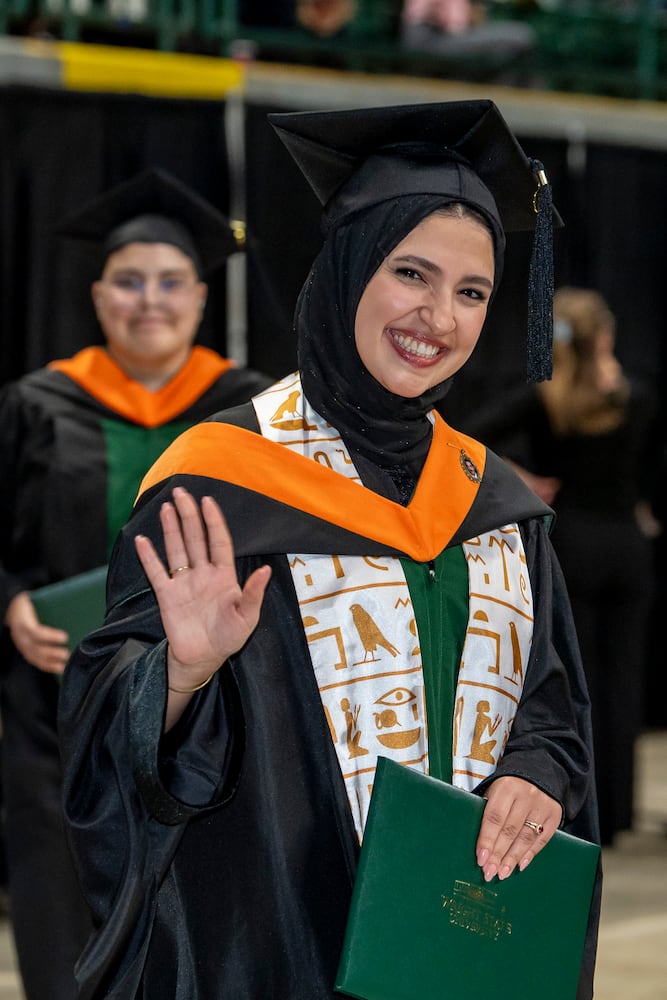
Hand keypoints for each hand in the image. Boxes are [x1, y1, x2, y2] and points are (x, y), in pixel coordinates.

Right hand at [4, 591, 69, 672]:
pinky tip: (60, 668)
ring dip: (51, 662)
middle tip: (67, 654)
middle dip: (52, 653)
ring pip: (36, 657)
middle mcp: (20, 635)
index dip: (49, 636)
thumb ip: (55, 603)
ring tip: (66, 664)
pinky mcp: (26, 651)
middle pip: (36, 648)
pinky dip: (48, 666)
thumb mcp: (39, 600)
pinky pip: (36, 661)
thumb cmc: (33, 603)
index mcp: (24, 621)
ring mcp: (22, 645)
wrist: (16, 610)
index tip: (65, 637)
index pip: (35, 631)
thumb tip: (79, 604)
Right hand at [134, 487, 270, 692]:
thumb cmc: (229, 637)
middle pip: (195, 538)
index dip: (214, 521)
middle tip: (181, 493)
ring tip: (166, 507)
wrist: (203, 659)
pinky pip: (156, 572)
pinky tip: (142, 540)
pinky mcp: (167, 595)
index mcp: (224, 576)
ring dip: (171, 529)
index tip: (208, 501)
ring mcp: (183, 583)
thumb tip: (265, 570)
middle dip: (189, 515)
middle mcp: (203, 574)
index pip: (219, 541)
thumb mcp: (248, 617)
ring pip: (176, 549)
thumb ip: (254, 593)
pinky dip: (148, 557)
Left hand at [476, 776, 561, 880]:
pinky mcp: (554, 815)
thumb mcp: (495, 789)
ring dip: (512, 858)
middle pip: (510, 831)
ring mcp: (541, 806)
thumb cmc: (509, 786)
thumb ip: (487, 809)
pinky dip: (530, 854)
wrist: (539, 771)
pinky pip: (542, 839)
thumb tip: (478, 841)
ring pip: (525, 838)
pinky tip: (520, 865)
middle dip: (498, 854)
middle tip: (489, 872)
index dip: (487, 840)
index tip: (481, 859)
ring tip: (502, 873)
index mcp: (506, 788)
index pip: (494, 818)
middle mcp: (526, 796)